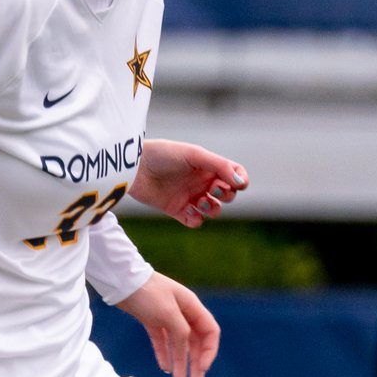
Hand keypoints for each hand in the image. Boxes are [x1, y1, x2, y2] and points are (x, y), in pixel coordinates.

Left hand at [120, 273, 220, 376]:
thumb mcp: (168, 313)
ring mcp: (167, 317)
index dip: (209, 351)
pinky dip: (164, 354)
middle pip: (196, 341)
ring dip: (180, 362)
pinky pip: (162, 341)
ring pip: (179, 344)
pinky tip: (164, 368)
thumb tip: (186, 350)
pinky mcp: (152, 320)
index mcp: (192, 306)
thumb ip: (181, 333)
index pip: (210, 332)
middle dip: (196, 362)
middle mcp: (183, 312)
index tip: (202, 368)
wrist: (121, 280)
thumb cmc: (148, 292)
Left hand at [131, 139, 247, 226]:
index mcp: (207, 165)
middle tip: (215, 190)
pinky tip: (188, 212)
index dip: (240, 181)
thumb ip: (220, 166)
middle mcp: (201, 181)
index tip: (237, 184)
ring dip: (213, 209)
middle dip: (227, 195)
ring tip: (200, 202)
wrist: (134, 167)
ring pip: (214, 210)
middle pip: (228, 194)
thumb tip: (241, 182)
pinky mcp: (176, 210)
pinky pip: (195, 221)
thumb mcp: (194, 155)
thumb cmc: (163, 154)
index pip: (234, 174)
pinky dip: (196, 220)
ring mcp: (189, 196)